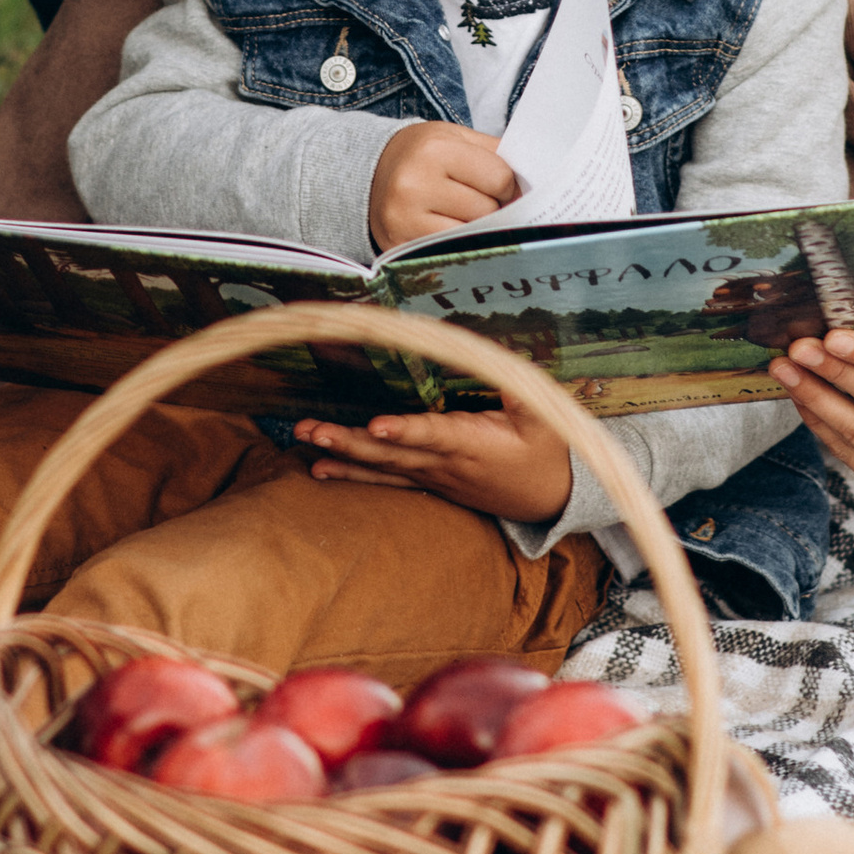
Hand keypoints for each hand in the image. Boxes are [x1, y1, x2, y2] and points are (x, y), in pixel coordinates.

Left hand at [296, 399, 572, 523]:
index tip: (376, 426)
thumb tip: (496, 354)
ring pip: (380, 468)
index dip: (405, 431)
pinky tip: (318, 468)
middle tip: (314, 430)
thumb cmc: (544, 453)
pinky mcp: (425, 483)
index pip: (433, 435)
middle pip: (392, 454)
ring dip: (340, 455)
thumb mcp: (544, 418)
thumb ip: (520, 390)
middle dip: (350, 442)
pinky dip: (350, 476)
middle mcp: (444, 464)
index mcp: (472, 443)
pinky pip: (383, 481)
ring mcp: (431, 476)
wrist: (546, 500)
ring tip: (306, 441)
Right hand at [367, 124, 516, 250]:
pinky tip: (451, 230)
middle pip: (486, 210)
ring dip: (477, 229)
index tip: (501, 186)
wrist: (369, 170)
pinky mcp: (399, 245)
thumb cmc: (422, 153)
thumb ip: (495, 153)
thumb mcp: (455, 137)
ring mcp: (404, 218)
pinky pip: (449, 252)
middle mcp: (415, 184)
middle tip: (482, 201)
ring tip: (464, 215)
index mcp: (434, 149)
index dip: (508, 185)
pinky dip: (458, 244)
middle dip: (492, 208)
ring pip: (471, 235)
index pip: (499, 178)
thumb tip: (534, 184)